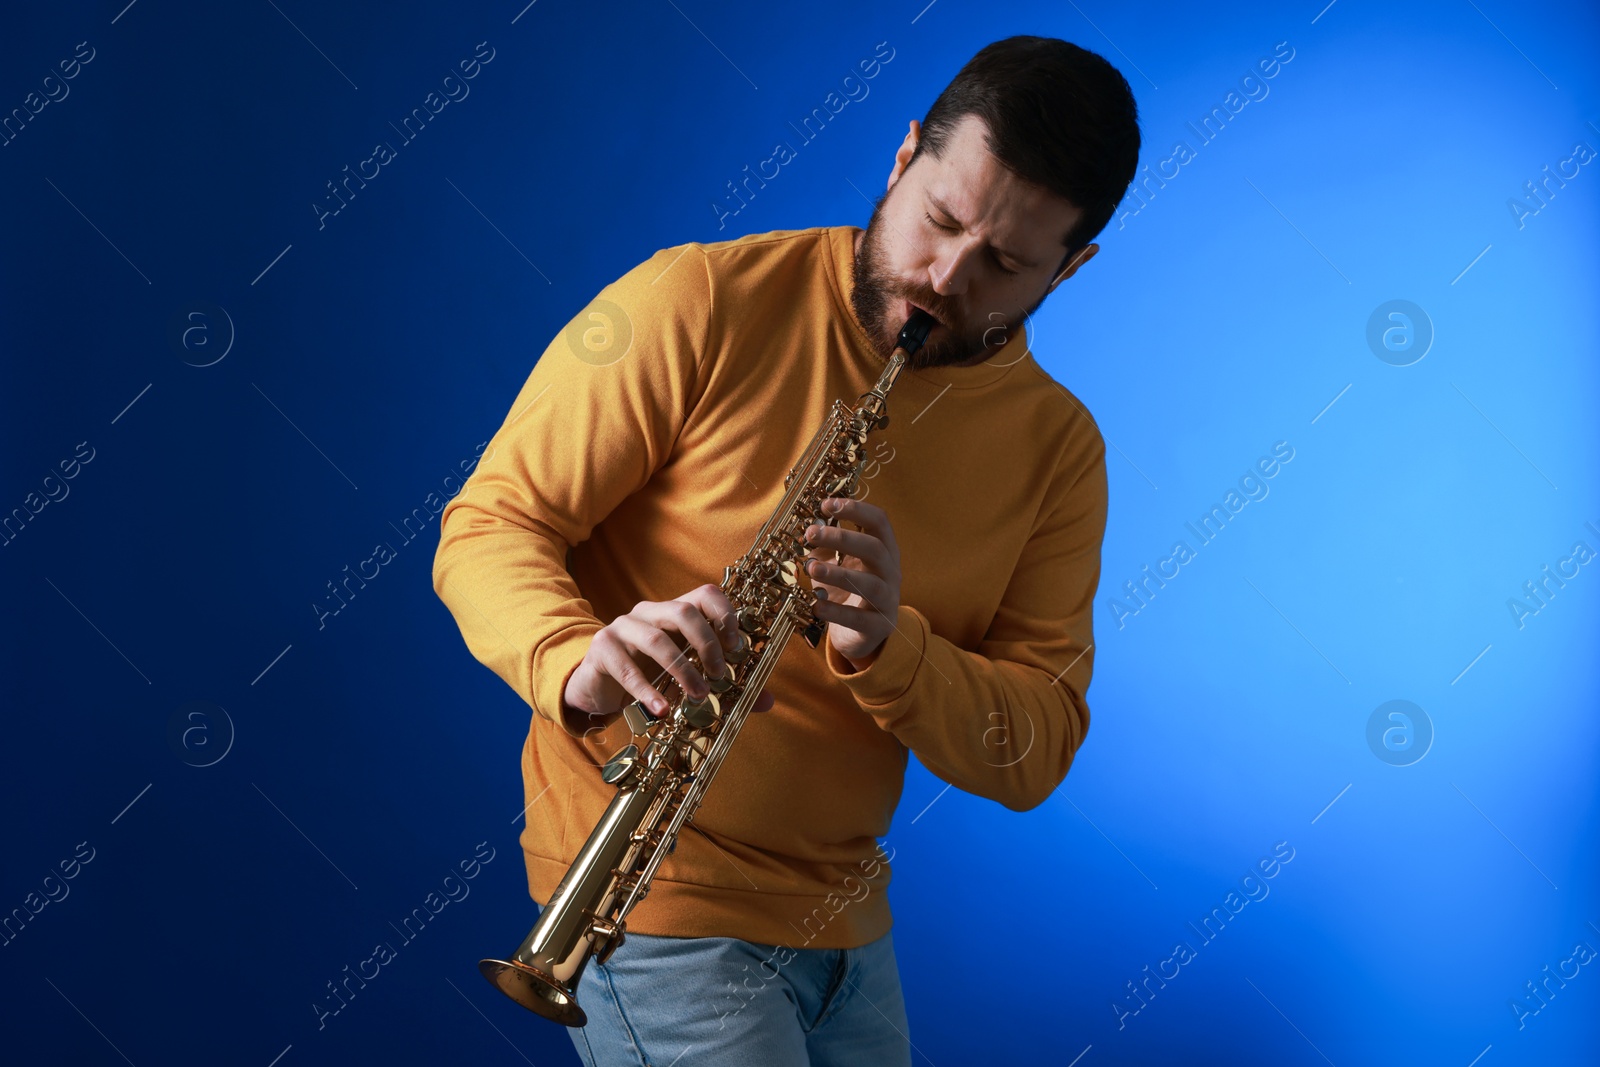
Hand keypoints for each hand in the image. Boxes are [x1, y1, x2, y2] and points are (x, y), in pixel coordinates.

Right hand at [562, 583, 775, 731]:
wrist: (596, 685)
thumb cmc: (647, 675)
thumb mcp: (684, 674)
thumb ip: (724, 685)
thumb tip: (767, 702)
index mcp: (673, 613)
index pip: (704, 594)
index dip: (725, 614)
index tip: (737, 646)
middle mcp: (648, 613)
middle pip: (682, 612)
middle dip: (706, 644)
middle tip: (719, 675)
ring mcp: (622, 628)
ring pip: (656, 640)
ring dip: (682, 670)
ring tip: (697, 696)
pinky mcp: (603, 649)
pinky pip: (627, 668)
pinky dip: (648, 691)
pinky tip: (662, 710)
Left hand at [803, 497, 900, 669]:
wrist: (859, 633)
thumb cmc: (846, 589)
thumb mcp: (837, 562)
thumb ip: (825, 545)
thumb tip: (807, 525)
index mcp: (884, 549)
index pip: (879, 521)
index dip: (856, 509)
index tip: (826, 505)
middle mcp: (890, 572)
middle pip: (875, 548)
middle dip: (842, 538)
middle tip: (810, 534)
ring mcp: (887, 600)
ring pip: (870, 584)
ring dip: (838, 574)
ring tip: (811, 568)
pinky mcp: (878, 626)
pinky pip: (859, 619)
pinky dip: (836, 612)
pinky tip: (815, 606)